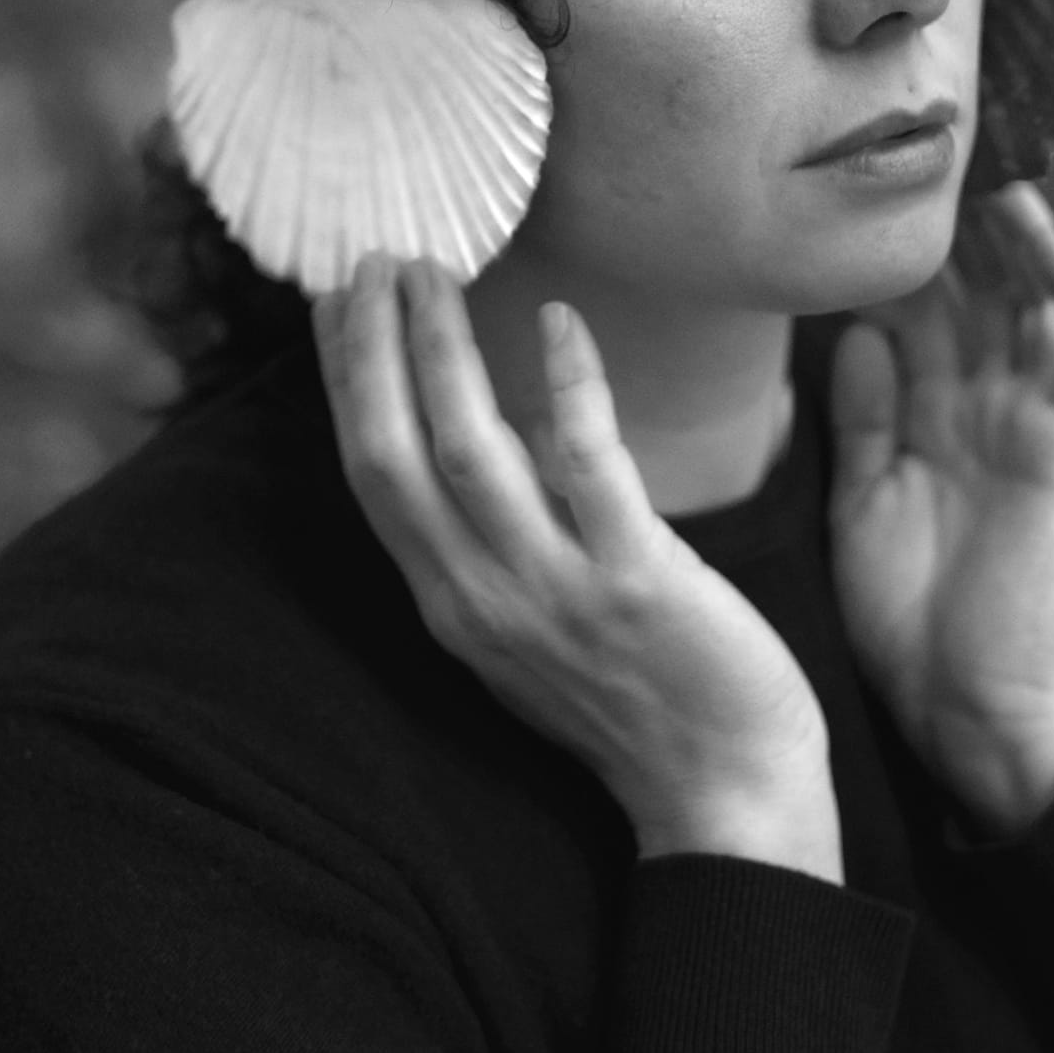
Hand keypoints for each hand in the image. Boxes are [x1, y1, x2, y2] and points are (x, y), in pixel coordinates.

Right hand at [313, 255, 842, 881]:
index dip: (343, 385)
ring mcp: (554, 592)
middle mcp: (481, 599)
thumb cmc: (636, 696)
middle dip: (370, 351)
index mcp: (451, 604)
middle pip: (392, 457)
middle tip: (372, 258)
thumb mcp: (530, 622)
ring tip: (433, 268)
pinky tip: (560, 318)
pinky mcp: (637, 581)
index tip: (328, 303)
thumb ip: (494, 541)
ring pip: (468, 451)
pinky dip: (568, 384)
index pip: (369, 477)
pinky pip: (590, 464)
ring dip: (441, 350)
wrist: (725, 794)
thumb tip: (477, 434)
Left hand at [827, 185, 1053, 834]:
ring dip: (1013, 231)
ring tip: (982, 161)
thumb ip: (861, 417)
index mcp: (930, 417)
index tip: (853, 188)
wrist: (957, 702)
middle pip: (975, 289)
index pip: (919, 309)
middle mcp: (984, 404)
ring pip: (1033, 298)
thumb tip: (856, 332)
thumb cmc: (903, 613)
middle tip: (919, 145)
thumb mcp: (862, 498)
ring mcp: (1033, 418)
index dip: (894, 249)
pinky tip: (1035, 231)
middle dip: (952, 221)